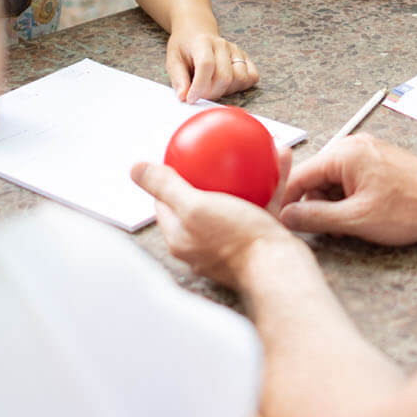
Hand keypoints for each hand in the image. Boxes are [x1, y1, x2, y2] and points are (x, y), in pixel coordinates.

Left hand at [131, 145, 298, 287]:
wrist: (280, 269)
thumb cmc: (237, 241)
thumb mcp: (195, 207)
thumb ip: (166, 187)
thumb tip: (136, 169)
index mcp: (181, 239)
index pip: (166, 204)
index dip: (170, 178)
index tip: (182, 156)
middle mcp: (203, 243)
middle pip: (202, 199)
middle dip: (211, 172)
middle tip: (216, 151)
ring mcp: (232, 243)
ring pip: (236, 199)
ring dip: (245, 172)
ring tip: (252, 148)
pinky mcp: (257, 240)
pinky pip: (260, 204)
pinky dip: (268, 183)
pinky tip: (277, 159)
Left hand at [167, 27, 258, 101]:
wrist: (196, 31)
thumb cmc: (184, 47)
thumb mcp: (172, 59)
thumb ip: (178, 78)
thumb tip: (184, 96)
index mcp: (202, 42)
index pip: (206, 65)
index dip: (199, 86)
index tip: (191, 98)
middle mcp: (222, 45)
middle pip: (224, 77)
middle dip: (211, 93)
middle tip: (200, 95)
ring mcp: (236, 51)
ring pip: (240, 79)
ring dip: (226, 91)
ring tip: (212, 88)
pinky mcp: (245, 57)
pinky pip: (252, 77)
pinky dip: (242, 86)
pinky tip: (227, 85)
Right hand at [277, 134, 416, 245]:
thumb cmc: (411, 208)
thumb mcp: (356, 220)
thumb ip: (315, 218)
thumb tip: (286, 217)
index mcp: (345, 153)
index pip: (299, 175)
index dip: (287, 201)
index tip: (282, 221)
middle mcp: (354, 146)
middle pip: (316, 178)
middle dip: (318, 205)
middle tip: (333, 229)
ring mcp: (368, 152)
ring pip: (333, 182)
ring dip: (335, 205)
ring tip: (353, 226)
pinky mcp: (379, 162)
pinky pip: (351, 180)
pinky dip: (350, 200)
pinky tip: (364, 217)